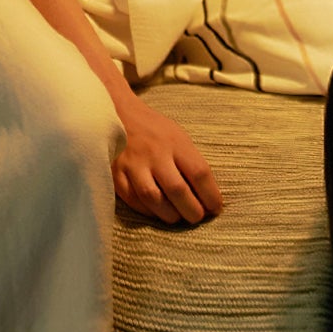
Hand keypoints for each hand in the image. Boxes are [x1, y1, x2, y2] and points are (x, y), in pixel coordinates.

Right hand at [112, 94, 224, 225]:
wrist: (118, 113)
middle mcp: (155, 154)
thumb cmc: (155, 129)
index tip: (216, 208)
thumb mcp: (178, 137)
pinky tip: (156, 212)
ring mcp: (134, 165)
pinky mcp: (116, 174)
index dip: (211, 195)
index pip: (199, 173)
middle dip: (192, 210)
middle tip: (198, 218)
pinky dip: (147, 211)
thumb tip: (207, 194)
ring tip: (178, 217)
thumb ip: (190, 162)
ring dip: (170, 215)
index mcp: (176, 143)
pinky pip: (133, 200)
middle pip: (177, 190)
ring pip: (154, 199)